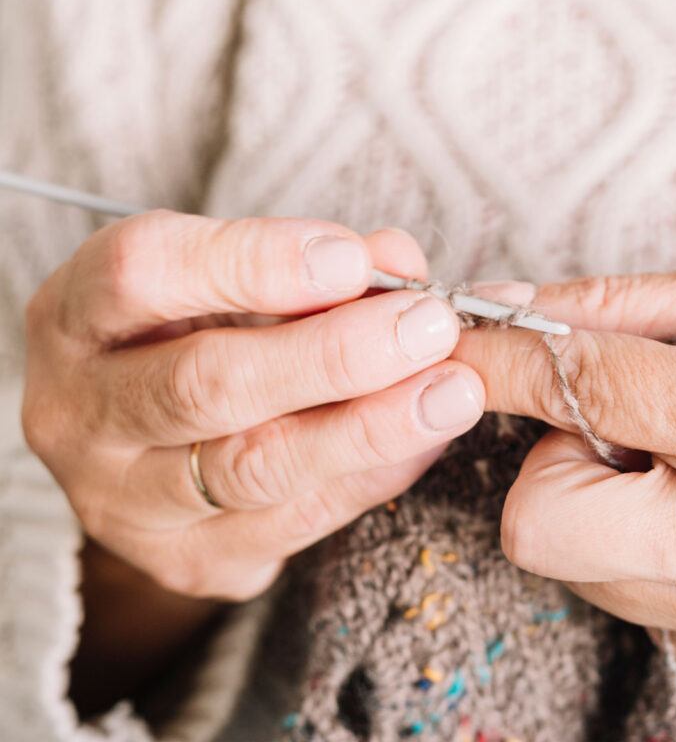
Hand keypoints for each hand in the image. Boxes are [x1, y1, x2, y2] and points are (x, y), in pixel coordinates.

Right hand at [22, 211, 484, 601]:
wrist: (142, 443)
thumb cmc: (190, 333)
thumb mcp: (223, 277)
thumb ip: (305, 261)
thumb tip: (397, 261)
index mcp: (78, 316)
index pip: (145, 274)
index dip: (253, 262)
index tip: (353, 259)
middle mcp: (82, 415)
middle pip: (206, 385)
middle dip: (334, 355)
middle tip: (429, 327)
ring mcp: (127, 503)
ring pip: (256, 470)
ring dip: (371, 427)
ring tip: (453, 391)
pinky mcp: (187, 561)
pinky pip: (297, 523)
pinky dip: (373, 475)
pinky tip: (426, 438)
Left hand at [455, 261, 675, 695]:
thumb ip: (622, 308)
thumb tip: (505, 309)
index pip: (587, 389)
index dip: (507, 362)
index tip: (467, 345)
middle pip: (539, 521)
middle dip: (548, 465)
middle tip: (618, 428)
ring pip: (574, 561)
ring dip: (599, 502)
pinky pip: (624, 597)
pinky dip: (636, 547)